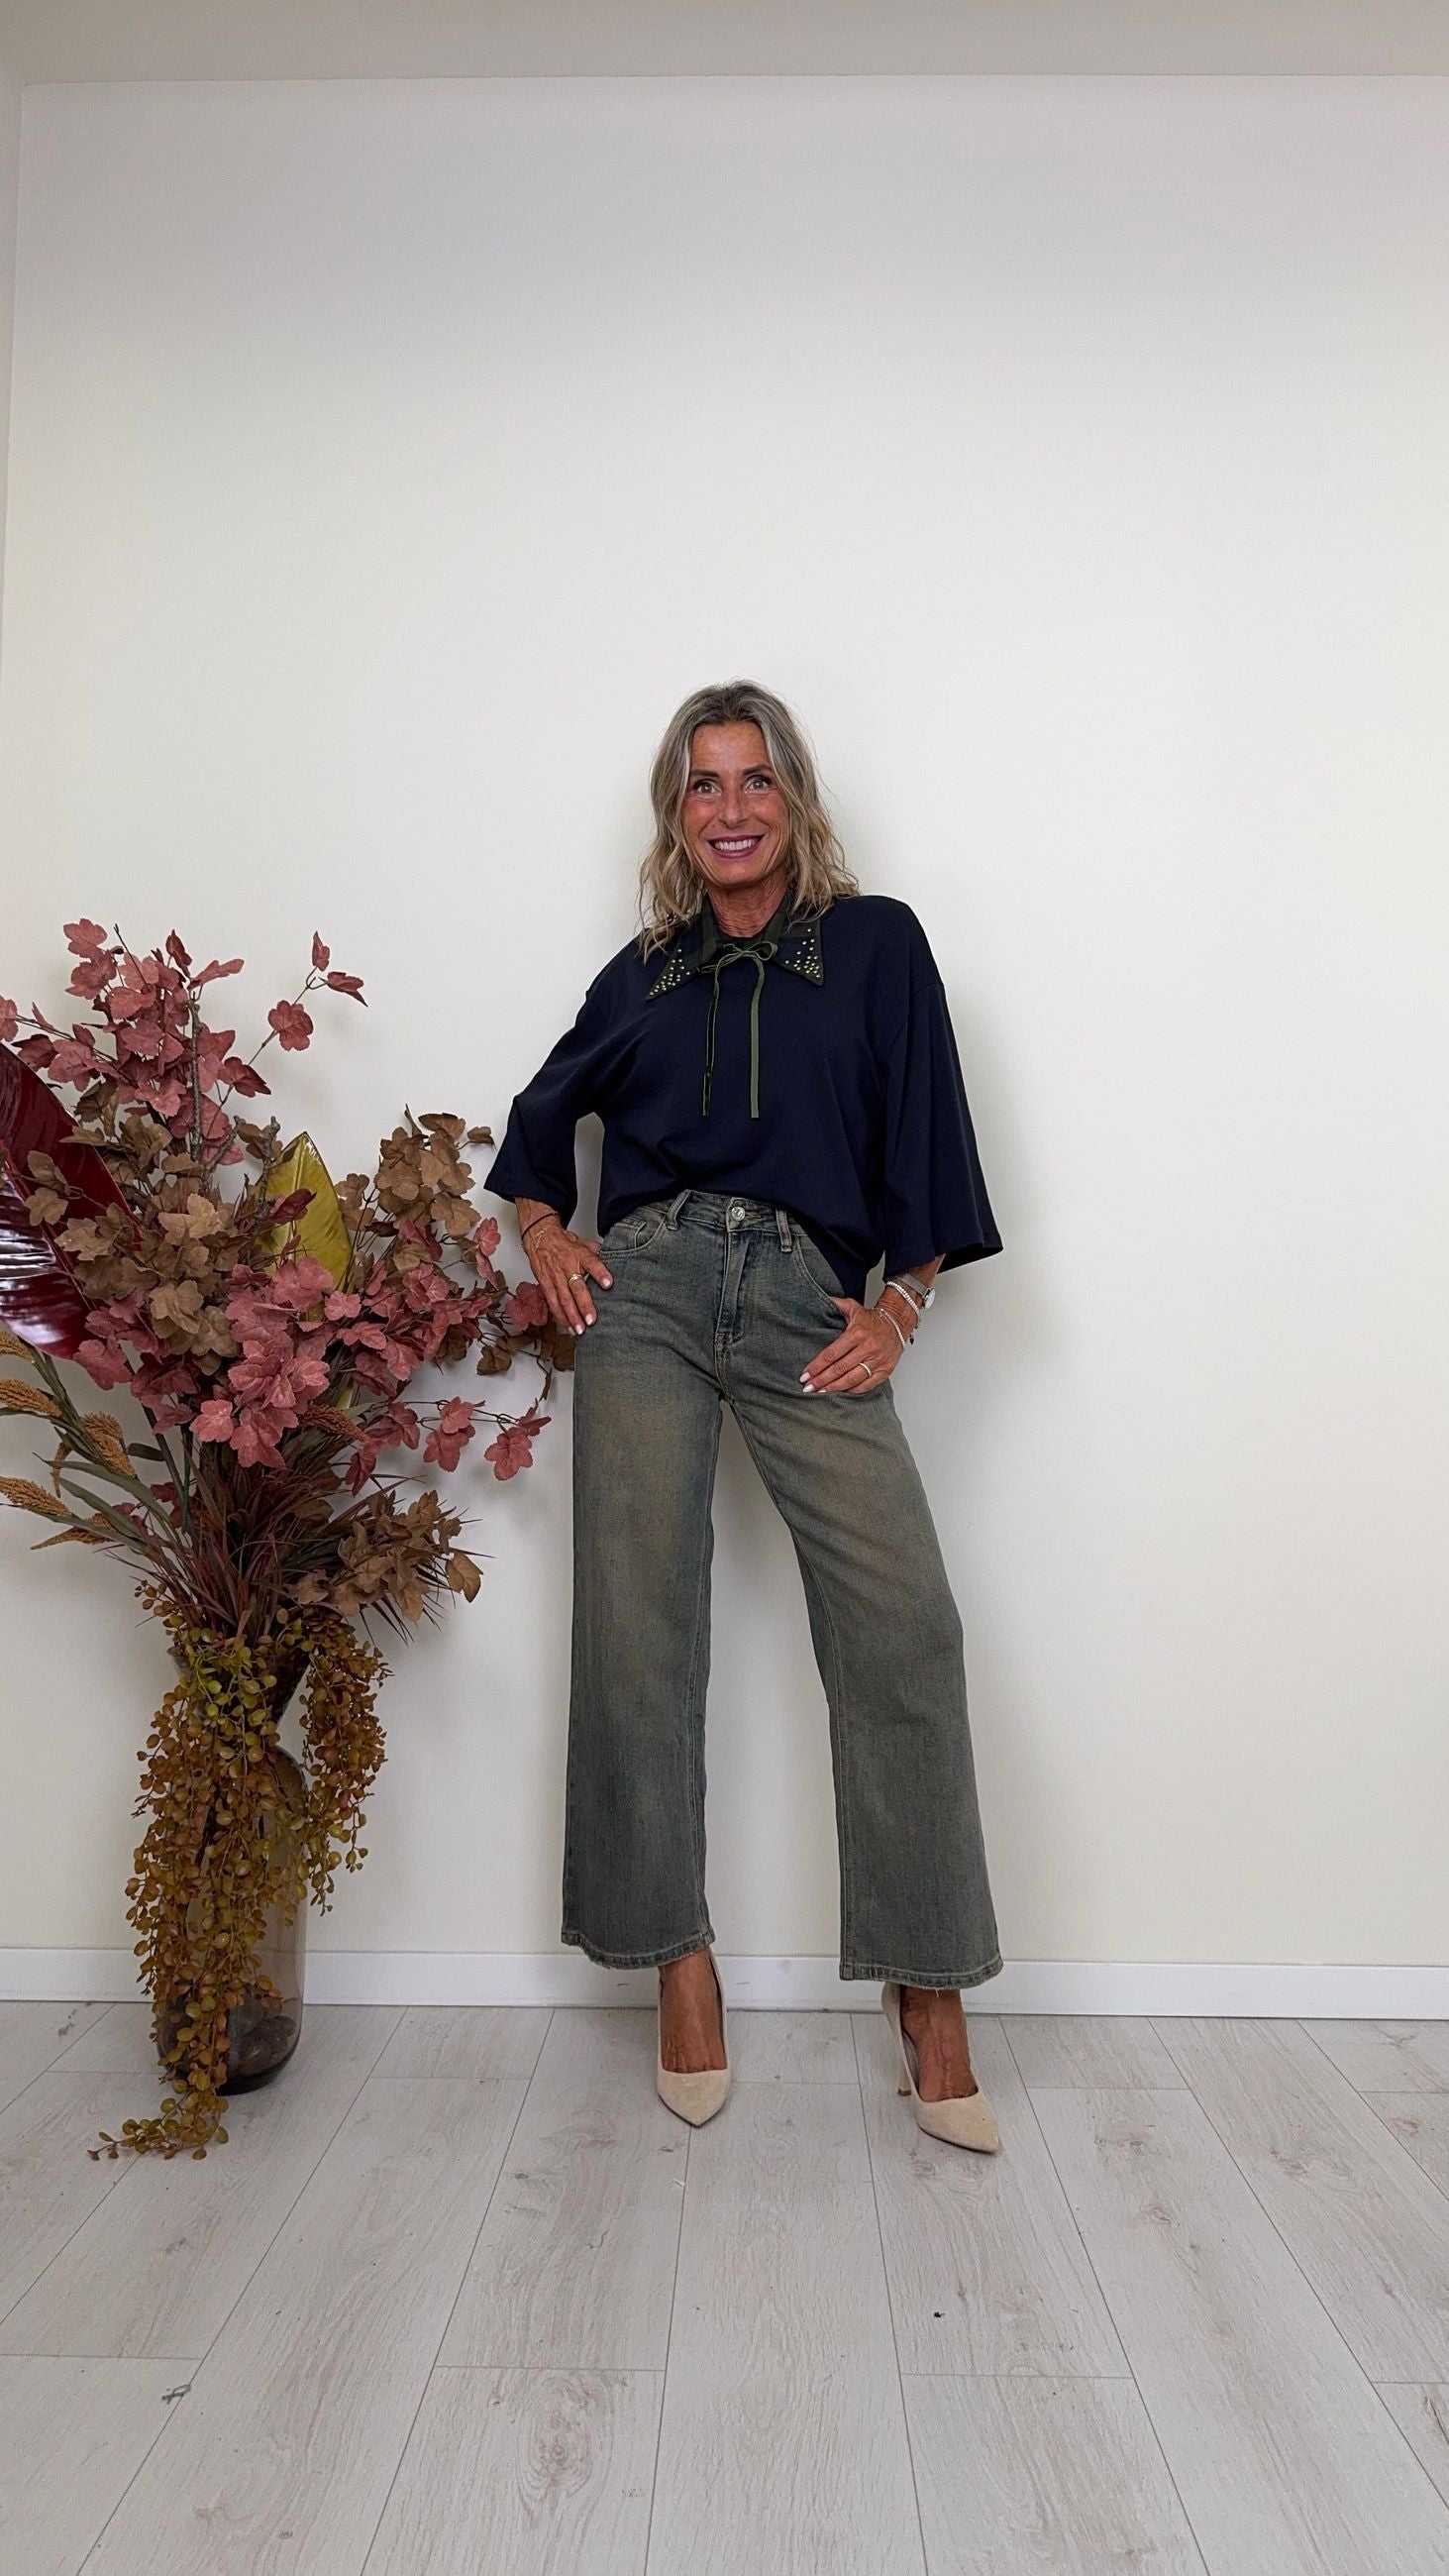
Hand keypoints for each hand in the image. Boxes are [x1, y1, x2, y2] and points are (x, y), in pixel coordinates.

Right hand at [521, 1210, 612, 1334]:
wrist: (540, 1237)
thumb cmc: (564, 1242)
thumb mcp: (583, 1243)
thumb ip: (599, 1254)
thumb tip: (617, 1259)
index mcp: (579, 1255)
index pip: (592, 1263)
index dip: (600, 1273)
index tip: (608, 1284)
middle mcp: (567, 1267)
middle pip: (576, 1288)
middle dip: (584, 1306)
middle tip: (592, 1320)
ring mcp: (555, 1277)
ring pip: (563, 1299)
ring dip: (571, 1317)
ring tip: (580, 1330)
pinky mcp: (545, 1284)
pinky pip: (552, 1302)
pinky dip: (559, 1316)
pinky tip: (567, 1326)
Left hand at [800, 1293, 907, 1395]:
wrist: (897, 1322)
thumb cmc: (873, 1319)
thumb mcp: (853, 1307)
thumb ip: (835, 1304)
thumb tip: (818, 1300)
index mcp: (856, 1333)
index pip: (832, 1354)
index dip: (817, 1366)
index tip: (805, 1375)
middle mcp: (867, 1347)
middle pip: (840, 1368)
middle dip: (821, 1380)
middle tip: (808, 1387)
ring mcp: (877, 1360)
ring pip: (852, 1379)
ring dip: (834, 1388)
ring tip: (821, 1392)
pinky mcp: (885, 1370)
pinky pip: (867, 1384)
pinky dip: (853, 1390)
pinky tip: (841, 1392)